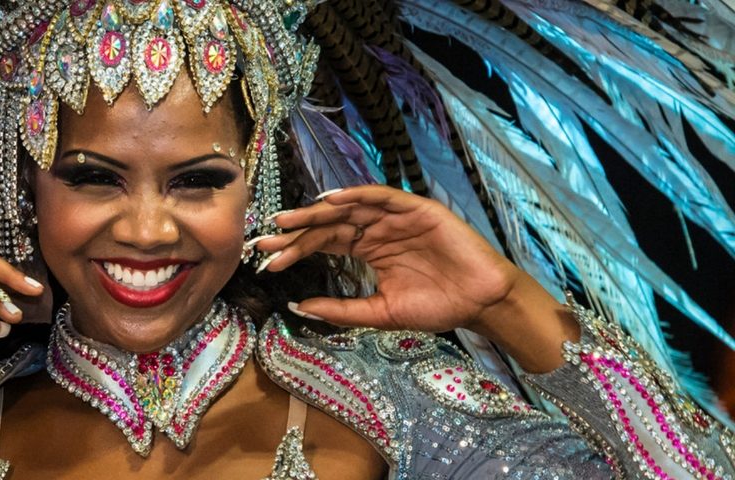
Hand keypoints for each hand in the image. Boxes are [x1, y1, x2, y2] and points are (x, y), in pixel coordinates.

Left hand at [254, 185, 522, 333]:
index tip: (266, 259)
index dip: (296, 249)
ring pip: (350, 208)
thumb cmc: (436, 307)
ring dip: (318, 211)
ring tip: (288, 218)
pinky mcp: (417, 209)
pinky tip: (332, 201)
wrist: (480, 304)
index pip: (324, 244)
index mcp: (368, 250)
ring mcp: (396, 218)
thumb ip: (341, 309)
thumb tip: (298, 308)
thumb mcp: (379, 312)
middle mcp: (377, 230)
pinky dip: (357, 195)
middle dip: (297, 230)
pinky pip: (382, 197)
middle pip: (329, 224)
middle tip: (265, 237)